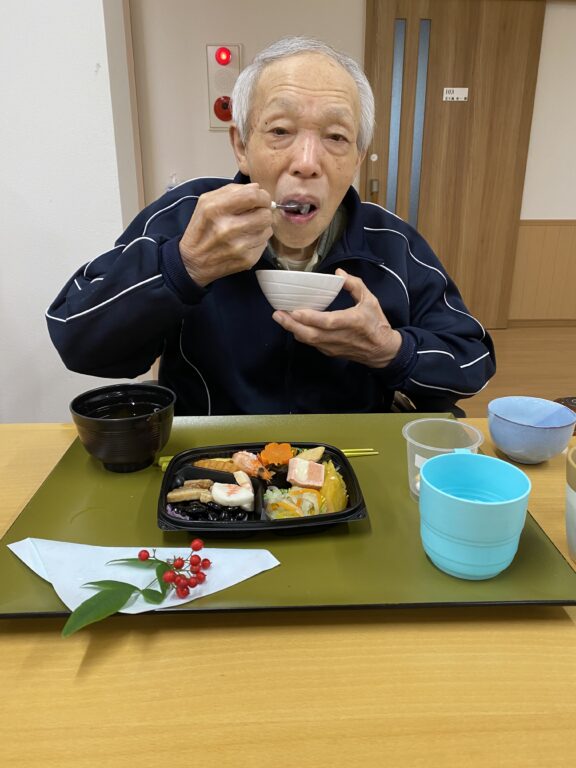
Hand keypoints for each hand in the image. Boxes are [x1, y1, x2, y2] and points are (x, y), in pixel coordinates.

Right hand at [179, 183, 272, 286]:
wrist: (192, 262)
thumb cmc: (201, 229)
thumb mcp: (206, 203)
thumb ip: (231, 191)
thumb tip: (256, 188)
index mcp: (216, 209)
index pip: (253, 196)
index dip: (263, 196)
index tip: (262, 198)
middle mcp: (227, 228)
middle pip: (265, 214)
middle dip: (264, 212)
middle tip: (256, 214)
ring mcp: (238, 246)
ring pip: (267, 229)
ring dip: (261, 227)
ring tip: (248, 228)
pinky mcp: (246, 260)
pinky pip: (264, 244)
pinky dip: (258, 241)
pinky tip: (245, 241)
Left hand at [272, 269, 401, 366]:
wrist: (381, 351)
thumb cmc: (376, 323)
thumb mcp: (370, 300)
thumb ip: (355, 284)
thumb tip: (339, 273)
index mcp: (353, 321)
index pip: (329, 322)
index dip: (311, 318)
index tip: (296, 311)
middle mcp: (341, 336)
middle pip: (312, 334)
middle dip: (292, 325)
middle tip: (277, 314)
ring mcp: (334, 346)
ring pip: (309, 340)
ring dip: (292, 330)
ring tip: (279, 317)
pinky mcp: (330, 352)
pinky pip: (312, 343)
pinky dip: (301, 334)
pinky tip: (292, 325)